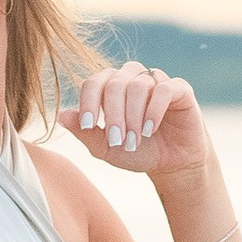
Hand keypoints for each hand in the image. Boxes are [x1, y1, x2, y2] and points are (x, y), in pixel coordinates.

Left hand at [66, 62, 208, 179]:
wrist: (171, 164)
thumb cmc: (137, 152)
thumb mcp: (106, 148)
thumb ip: (85, 132)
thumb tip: (61, 115)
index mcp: (110, 87)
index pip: (93, 82)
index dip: (88, 102)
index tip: (87, 125)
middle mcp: (132, 78)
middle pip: (114, 84)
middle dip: (113, 115)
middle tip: (118, 140)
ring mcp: (156, 80)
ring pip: (137, 86)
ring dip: (133, 116)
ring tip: (135, 140)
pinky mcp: (180, 89)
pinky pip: (163, 88)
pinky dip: (154, 109)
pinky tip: (150, 128)